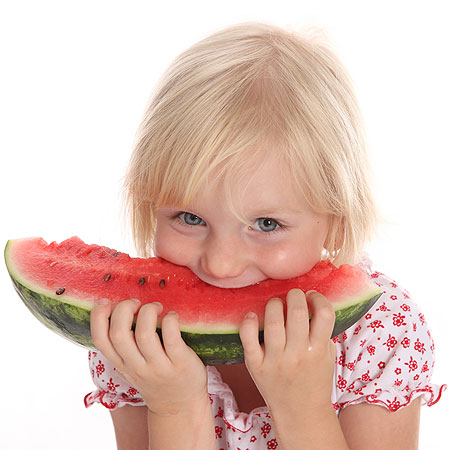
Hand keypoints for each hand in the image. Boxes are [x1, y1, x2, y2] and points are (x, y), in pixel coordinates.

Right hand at [90, 299, 208, 416]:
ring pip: (145, 334)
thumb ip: (122, 346)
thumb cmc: (155, 378)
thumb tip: (115, 310)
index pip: (100, 340)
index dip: (98, 316)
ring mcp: (159, 366)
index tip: (106, 301)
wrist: (179, 406)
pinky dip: (170, 320)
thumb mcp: (131, 367)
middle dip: (124, 309)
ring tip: (157, 307)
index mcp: (121, 363)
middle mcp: (137, 366)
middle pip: (119, 333)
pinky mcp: (180, 363)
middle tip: (136, 303)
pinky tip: (172, 316)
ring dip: (149, 311)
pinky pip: (171, 337)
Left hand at [239, 289, 335, 416]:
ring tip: (276, 305)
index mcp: (318, 350)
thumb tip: (312, 299)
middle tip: (293, 296)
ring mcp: (275, 361)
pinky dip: (248, 323)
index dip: (318, 298)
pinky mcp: (256, 366)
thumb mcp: (327, 355)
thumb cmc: (314, 379)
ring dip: (274, 304)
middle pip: (296, 312)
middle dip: (295, 295)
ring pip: (272, 321)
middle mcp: (297, 355)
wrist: (300, 414)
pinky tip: (252, 316)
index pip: (324, 313)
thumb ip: (323, 330)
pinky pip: (248, 339)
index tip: (311, 297)